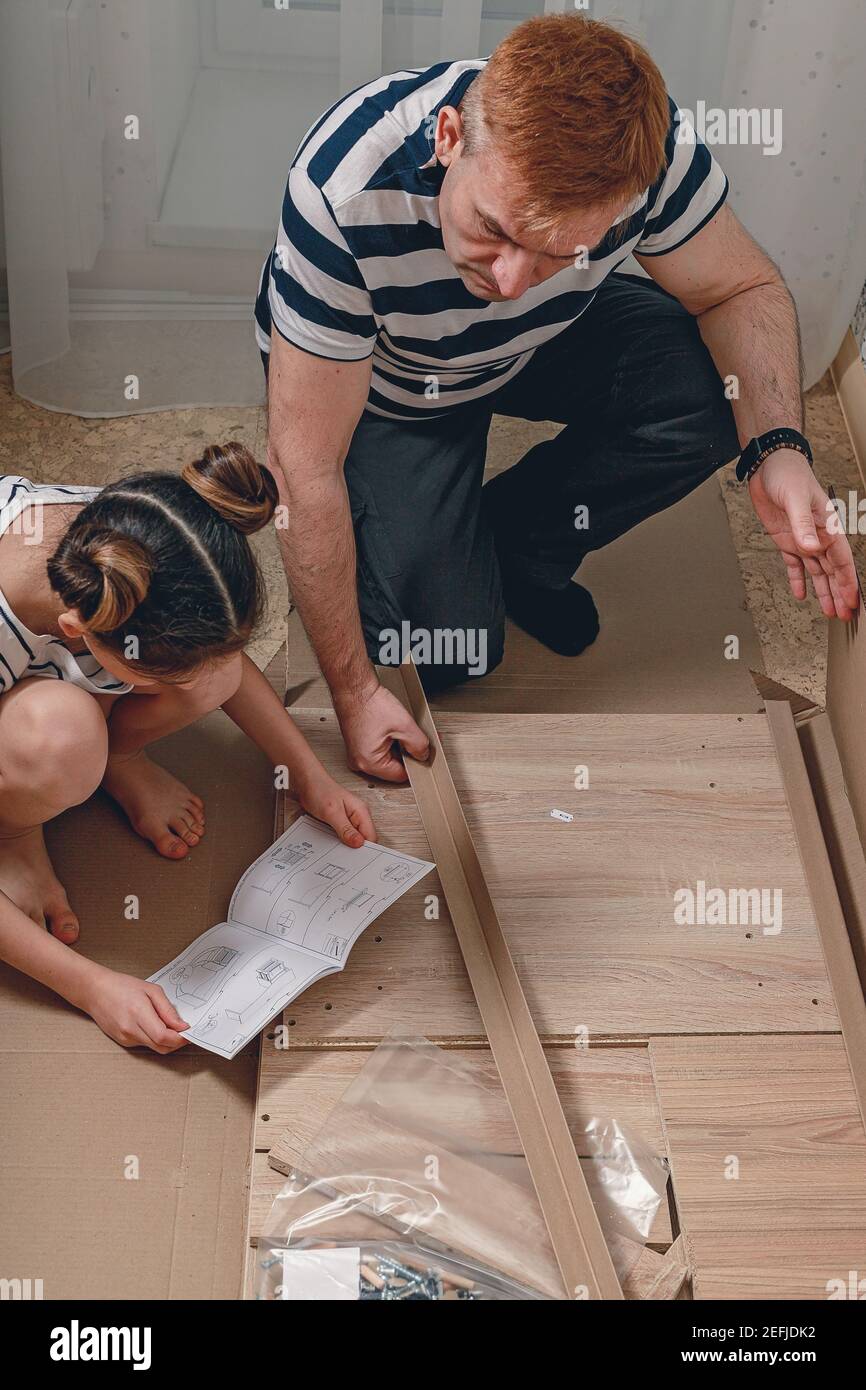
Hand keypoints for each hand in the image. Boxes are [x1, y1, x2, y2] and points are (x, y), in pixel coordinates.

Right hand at [83, 967, 188, 1052]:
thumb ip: (168, 1009)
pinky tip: (155, 1026)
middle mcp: (130, 1030)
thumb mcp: (151, 990)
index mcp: (139, 1014)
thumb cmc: (122, 986)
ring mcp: (125, 1038)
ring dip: (166, 1041)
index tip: (190, 1032)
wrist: (95, 991)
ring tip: (170, 1025)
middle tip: (185, 1032)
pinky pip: (145, 1045)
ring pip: (154, 1048)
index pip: (164, 1037)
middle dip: (177, 1042)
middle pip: (161, 1047)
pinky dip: (154, 1039)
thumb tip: (181, 1026)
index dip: (181, 1038)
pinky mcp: (123, 1042)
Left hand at [295, 774, 377, 847]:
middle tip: (343, 854)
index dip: (365, 849)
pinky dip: (340, 840)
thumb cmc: (319, 790)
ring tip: (336, 846)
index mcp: (361, 811)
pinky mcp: (341, 821)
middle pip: (364, 839)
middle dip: (355, 848)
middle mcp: (358, 815)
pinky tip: (332, 841)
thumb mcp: (332, 812)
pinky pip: (345, 835)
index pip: (371, 836)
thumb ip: (345, 829)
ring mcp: (350, 819)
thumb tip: (358, 843)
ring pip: (354, 838)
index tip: (355, 857)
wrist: (307, 781)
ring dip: (346, 844)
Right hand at [335, 682, 429, 783]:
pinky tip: (391, 728)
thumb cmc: (369, 703)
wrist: (353, 688)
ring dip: (398, 746)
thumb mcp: (404, 726)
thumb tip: (423, 755)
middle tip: (413, 737)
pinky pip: (379, 749)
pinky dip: (389, 741)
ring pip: (387, 757)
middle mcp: (359, 762)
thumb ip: (419, 745)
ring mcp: (357, 753)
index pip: (400, 776)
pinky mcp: (358, 744)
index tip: (423, 755)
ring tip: (399, 728)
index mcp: (369, 762)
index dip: (416, 764)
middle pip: (393, 767)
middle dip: (407, 754)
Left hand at [748, 449, 858, 619]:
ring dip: (824, 591)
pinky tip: (802, 595)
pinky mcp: (786, 539)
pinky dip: (799, 580)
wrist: (769, 466)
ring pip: (817, 572)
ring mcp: (803, 539)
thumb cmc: (789, 475)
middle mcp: (818, 536)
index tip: (853, 601)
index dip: (848, 582)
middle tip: (846, 614)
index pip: (842, 560)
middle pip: (833, 570)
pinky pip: (795, 565)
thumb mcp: (795, 498)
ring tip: (830, 611)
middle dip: (840, 593)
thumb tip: (810, 547)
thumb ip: (802, 524)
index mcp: (827, 526)